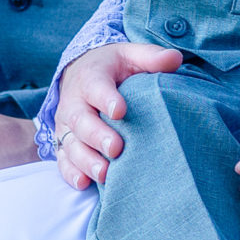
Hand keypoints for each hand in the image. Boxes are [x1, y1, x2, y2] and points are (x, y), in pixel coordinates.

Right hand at [51, 41, 182, 190]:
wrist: (80, 73)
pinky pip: (63, 160)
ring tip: (105, 174)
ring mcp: (67, 126)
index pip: (96, 87)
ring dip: (86, 160)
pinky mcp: (64, 143)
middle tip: (116, 148)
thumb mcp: (130, 55)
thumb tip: (176, 58)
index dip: (106, 99)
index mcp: (91, 78)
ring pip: (71, 145)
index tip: (121, 110)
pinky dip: (71, 173)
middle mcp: (74, 103)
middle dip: (97, 136)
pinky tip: (84, 183)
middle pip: (81, 121)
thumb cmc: (112, 67)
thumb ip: (151, 57)